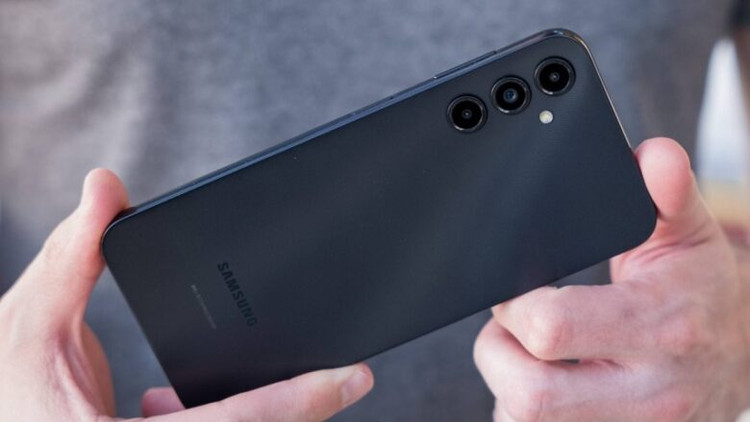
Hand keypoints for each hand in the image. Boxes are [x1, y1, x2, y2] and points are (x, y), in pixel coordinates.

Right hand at [0, 169, 373, 420]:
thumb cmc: (2, 394)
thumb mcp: (27, 325)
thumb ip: (70, 259)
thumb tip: (104, 188)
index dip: (298, 400)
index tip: (351, 377)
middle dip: (302, 409)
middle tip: (348, 378)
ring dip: (265, 413)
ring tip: (303, 382)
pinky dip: (221, 417)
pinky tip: (177, 394)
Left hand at [474, 138, 749, 420]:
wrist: (744, 359)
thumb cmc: (704, 295)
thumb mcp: (690, 237)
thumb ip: (667, 195)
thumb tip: (654, 155)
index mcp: (660, 328)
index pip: (551, 328)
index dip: (514, 306)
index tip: (517, 291)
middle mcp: (649, 394)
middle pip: (528, 394)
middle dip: (498, 355)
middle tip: (511, 329)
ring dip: (508, 389)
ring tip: (533, 358)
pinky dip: (527, 418)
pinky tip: (549, 386)